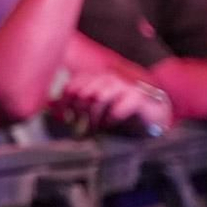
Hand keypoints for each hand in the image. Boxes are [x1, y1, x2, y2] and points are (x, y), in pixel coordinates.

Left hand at [52, 72, 170, 135]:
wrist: (155, 116)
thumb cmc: (122, 113)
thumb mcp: (96, 108)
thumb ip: (76, 105)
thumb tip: (51, 108)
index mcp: (97, 78)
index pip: (72, 85)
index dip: (63, 102)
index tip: (62, 118)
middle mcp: (110, 78)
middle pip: (83, 91)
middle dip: (78, 112)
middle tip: (80, 126)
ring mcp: (125, 85)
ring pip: (98, 97)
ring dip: (93, 117)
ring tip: (96, 128)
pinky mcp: (139, 97)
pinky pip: (117, 107)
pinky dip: (110, 119)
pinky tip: (109, 126)